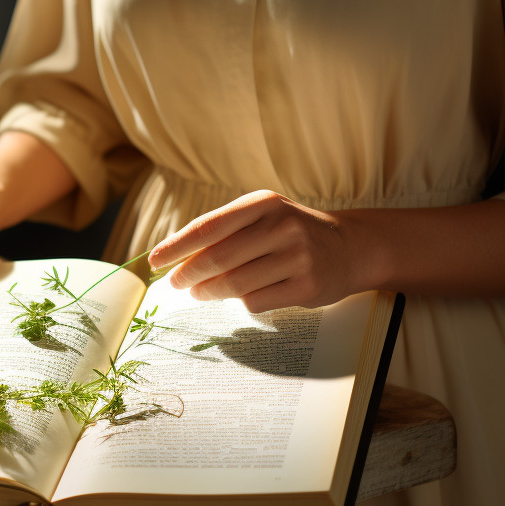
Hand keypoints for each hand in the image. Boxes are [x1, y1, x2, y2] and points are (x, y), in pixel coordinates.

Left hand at [146, 190, 366, 311]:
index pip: (208, 226)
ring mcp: (297, 257)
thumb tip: (176, 258)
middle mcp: (282, 226)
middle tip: (175, 283)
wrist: (350, 247)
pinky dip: (242, 302)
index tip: (154, 261)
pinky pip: (256, 302)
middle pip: (217, 258)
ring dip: (209, 292)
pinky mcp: (307, 287)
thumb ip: (224, 231)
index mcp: (263, 203)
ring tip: (199, 292)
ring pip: (235, 284)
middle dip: (188, 274)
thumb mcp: (262, 216)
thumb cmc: (291, 231)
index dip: (176, 246)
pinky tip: (243, 295)